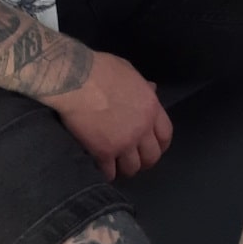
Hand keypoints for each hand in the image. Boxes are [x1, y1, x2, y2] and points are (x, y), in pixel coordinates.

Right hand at [45, 49, 172, 181]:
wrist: (76, 80)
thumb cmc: (101, 70)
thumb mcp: (129, 71)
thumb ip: (142, 85)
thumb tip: (152, 89)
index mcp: (151, 108)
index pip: (166, 135)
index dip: (160, 144)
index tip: (152, 147)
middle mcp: (142, 129)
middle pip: (151, 157)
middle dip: (143, 160)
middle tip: (132, 158)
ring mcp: (123, 143)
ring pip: (132, 168)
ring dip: (124, 168)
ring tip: (116, 165)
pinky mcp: (103, 153)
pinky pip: (110, 173)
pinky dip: (106, 173)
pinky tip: (100, 168)